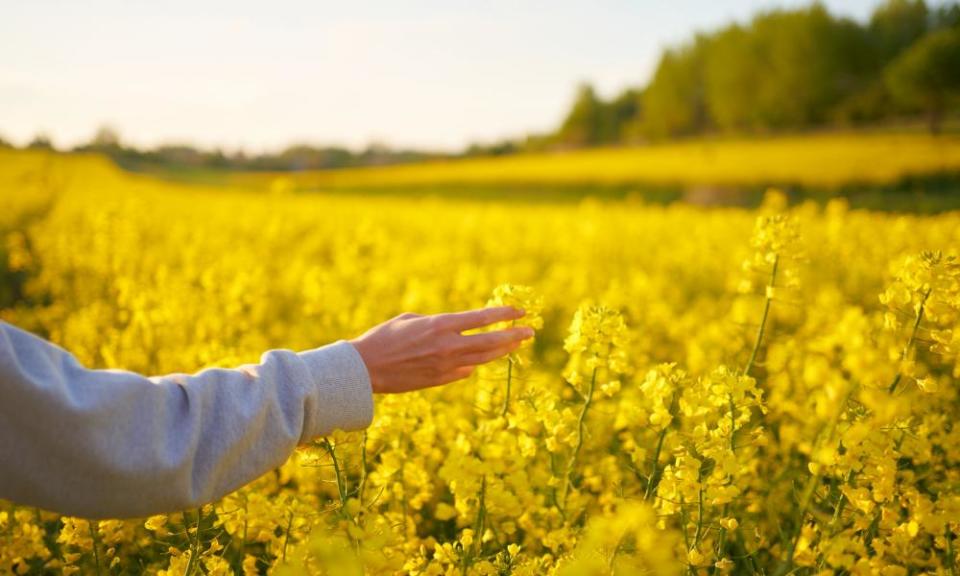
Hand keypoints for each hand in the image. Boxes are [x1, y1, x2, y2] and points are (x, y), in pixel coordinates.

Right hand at [349, 306, 533, 393]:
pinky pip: (466, 371)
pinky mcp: (440, 380)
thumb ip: (438, 325)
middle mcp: (448, 345)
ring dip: (502, 351)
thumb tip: (456, 334)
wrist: (366, 369)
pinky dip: (476, 363)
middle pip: (490, 341)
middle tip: (530, 332)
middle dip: (513, 335)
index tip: (520, 311)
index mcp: (440, 324)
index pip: (481, 318)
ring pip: (483, 358)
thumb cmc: (383, 338)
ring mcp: (446, 365)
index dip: (503, 314)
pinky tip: (483, 359)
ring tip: (517, 345)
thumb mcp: (411, 320)